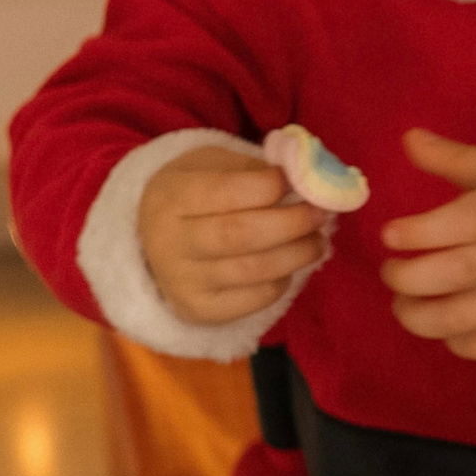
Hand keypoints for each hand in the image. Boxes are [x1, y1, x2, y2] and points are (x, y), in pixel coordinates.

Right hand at [138, 144, 324, 327]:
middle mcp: (170, 242)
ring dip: (298, 253)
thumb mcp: (210, 165)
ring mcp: (183, 282)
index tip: (295, 181)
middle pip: (242, 235)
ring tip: (318, 239)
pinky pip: (256, 299)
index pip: (227, 191)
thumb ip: (252, 168)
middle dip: (293, 222)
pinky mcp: (200, 310)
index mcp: (172, 197)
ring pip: (254, 270)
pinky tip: (289, 263)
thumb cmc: (194, 193)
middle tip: (321, 213)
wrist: (154, 241)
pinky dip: (283, 280)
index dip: (270, 186)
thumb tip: (304, 177)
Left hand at [379, 129, 475, 361]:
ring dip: (421, 318)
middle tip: (391, 274)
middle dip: (409, 279)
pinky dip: (459, 343)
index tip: (390, 236)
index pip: (463, 220)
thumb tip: (409, 137)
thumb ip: (457, 158)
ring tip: (404, 307)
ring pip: (466, 317)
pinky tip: (447, 329)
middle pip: (458, 273)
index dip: (420, 231)